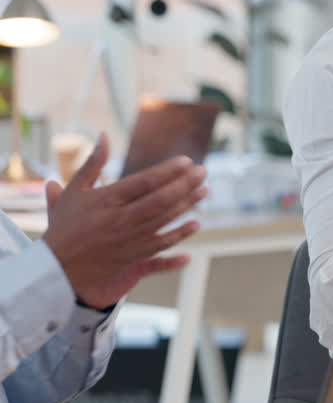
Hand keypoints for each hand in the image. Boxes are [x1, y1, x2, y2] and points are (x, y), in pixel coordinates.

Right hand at [42, 135, 205, 309]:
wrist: (58, 267)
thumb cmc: (66, 224)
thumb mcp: (75, 191)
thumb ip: (93, 163)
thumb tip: (104, 135)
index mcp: (107, 200)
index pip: (144, 182)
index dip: (167, 171)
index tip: (187, 160)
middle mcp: (121, 219)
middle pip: (161, 200)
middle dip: (185, 184)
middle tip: (203, 171)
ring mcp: (130, 239)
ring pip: (165, 219)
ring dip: (188, 204)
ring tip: (205, 190)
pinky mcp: (135, 255)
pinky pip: (164, 243)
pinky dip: (181, 234)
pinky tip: (196, 223)